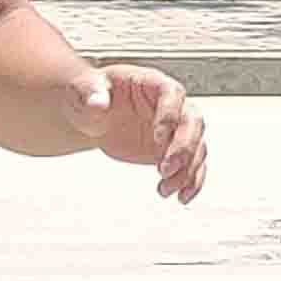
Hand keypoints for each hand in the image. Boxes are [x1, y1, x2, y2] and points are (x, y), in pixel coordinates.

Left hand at [78, 68, 207, 202]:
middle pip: (192, 122)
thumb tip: (98, 101)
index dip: (170, 116)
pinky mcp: (172, 150)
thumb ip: (91, 92)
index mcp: (152, 83)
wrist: (91, 117)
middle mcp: (171, 104)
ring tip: (165, 189)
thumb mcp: (83, 90)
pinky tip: (181, 196)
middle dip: (184, 148)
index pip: (173, 94)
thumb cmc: (90, 96)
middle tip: (165, 169)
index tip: (158, 139)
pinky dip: (191, 182)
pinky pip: (192, 165)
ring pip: (196, 147)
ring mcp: (174, 129)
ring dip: (187, 171)